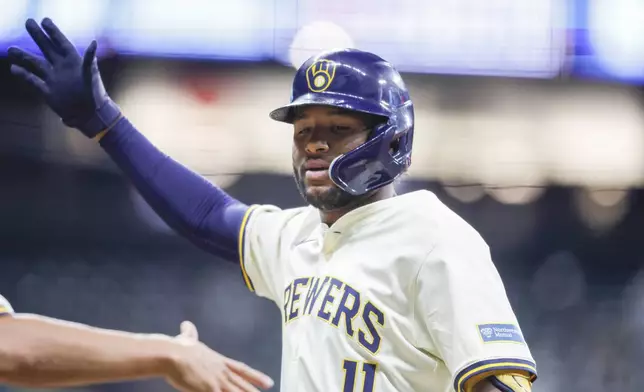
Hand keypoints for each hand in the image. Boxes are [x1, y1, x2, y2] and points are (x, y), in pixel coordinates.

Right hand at [7, 18, 120, 137]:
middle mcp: (62, 68)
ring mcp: (54, 79)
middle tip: (28, 22)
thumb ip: (90, 58)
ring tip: (11, 49)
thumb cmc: (94, 94)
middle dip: (38, 36)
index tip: (44, 20)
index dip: (53, 32)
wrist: (90, 115)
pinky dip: (24, 75)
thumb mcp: (92, 74)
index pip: (61, 43)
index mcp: (74, 62)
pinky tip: (13, 68)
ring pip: (36, 63)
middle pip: (47, 48)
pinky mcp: (48, 91)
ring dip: (23, 56)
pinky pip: (33, 81)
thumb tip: (94, 42)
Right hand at [166, 321, 273, 391]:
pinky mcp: (210, 389)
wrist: (172, 354)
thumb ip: (190, 334)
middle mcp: (221, 371)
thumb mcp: (187, 339)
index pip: (242, 369)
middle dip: (254, 390)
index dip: (256, 376)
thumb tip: (186, 324)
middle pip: (242, 383)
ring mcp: (217, 381)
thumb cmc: (178, 347)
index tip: (268, 382)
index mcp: (219, 361)